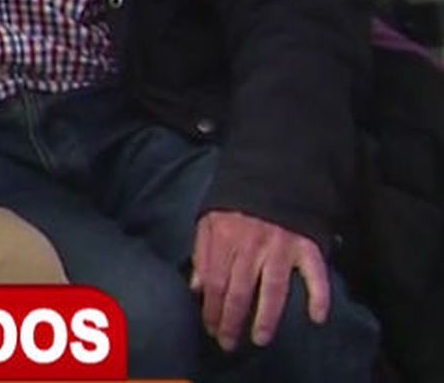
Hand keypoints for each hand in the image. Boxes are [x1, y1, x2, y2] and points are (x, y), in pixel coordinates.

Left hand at [190, 209, 330, 351]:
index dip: (211, 309)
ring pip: (273, 288)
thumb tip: (196, 287)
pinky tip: (317, 317)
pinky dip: (319, 295)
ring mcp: (282, 246)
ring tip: (260, 339)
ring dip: (266, 317)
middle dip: (232, 320)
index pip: (215, 282)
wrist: (274, 174)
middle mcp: (252, 245)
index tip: (210, 328)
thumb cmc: (237, 203)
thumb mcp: (209, 220)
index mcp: (225, 238)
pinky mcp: (308, 246)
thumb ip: (202, 252)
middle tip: (228, 343)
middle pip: (239, 290)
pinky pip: (315, 274)